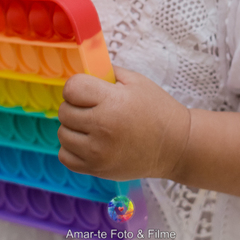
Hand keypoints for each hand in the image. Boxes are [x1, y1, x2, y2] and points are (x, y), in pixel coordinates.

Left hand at [57, 67, 190, 181]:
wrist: (176, 146)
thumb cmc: (157, 110)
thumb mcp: (136, 81)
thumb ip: (107, 72)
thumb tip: (83, 70)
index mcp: (112, 101)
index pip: (71, 88)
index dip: (77, 86)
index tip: (87, 90)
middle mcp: (102, 128)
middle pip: (64, 111)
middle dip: (75, 106)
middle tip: (93, 108)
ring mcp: (98, 152)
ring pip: (62, 134)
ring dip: (73, 128)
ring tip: (93, 126)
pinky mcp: (97, 169)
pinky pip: (65, 157)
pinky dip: (72, 149)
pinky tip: (88, 142)